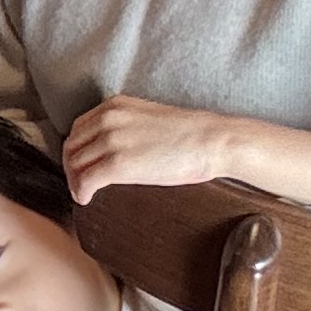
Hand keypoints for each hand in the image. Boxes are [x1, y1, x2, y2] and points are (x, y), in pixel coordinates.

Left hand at [61, 97, 310, 208]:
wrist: (238, 148)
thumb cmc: (214, 148)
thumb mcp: (177, 133)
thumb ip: (152, 138)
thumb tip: (147, 157)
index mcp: (125, 106)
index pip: (80, 130)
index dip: (79, 156)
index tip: (87, 177)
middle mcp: (116, 116)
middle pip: (72, 148)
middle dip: (76, 171)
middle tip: (91, 196)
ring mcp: (120, 136)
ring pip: (77, 164)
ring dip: (81, 184)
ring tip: (99, 202)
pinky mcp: (127, 158)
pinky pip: (88, 178)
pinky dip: (86, 192)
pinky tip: (98, 204)